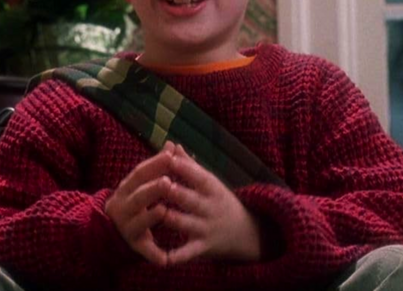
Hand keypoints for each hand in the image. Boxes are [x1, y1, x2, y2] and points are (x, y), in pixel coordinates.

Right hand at [105, 141, 175, 265]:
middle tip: (168, 182)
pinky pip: (142, 250)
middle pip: (137, 196)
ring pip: (138, 222)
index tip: (170, 155)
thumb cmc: (135, 202)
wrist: (110, 232)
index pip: (139, 173)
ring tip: (163, 211)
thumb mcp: (144, 184)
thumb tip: (172, 144)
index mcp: (127, 188)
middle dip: (152, 189)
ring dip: (150, 217)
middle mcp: (122, 206)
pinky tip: (165, 259)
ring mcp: (125, 226)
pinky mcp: (131, 244)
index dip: (154, 164)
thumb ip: (158, 166)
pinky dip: (153, 254)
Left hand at [162, 144, 263, 264]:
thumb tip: (172, 144)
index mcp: (212, 188)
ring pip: (186, 224)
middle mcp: (210, 208)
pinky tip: (162, 257)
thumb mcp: (209, 182)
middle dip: (175, 192)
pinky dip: (176, 256)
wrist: (245, 232)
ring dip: (171, 219)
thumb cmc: (219, 201)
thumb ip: (189, 166)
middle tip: (158, 184)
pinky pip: (188, 253)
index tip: (168, 158)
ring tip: (156, 213)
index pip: (198, 176)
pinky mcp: (203, 247)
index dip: (184, 168)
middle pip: (190, 199)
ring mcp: (206, 228)